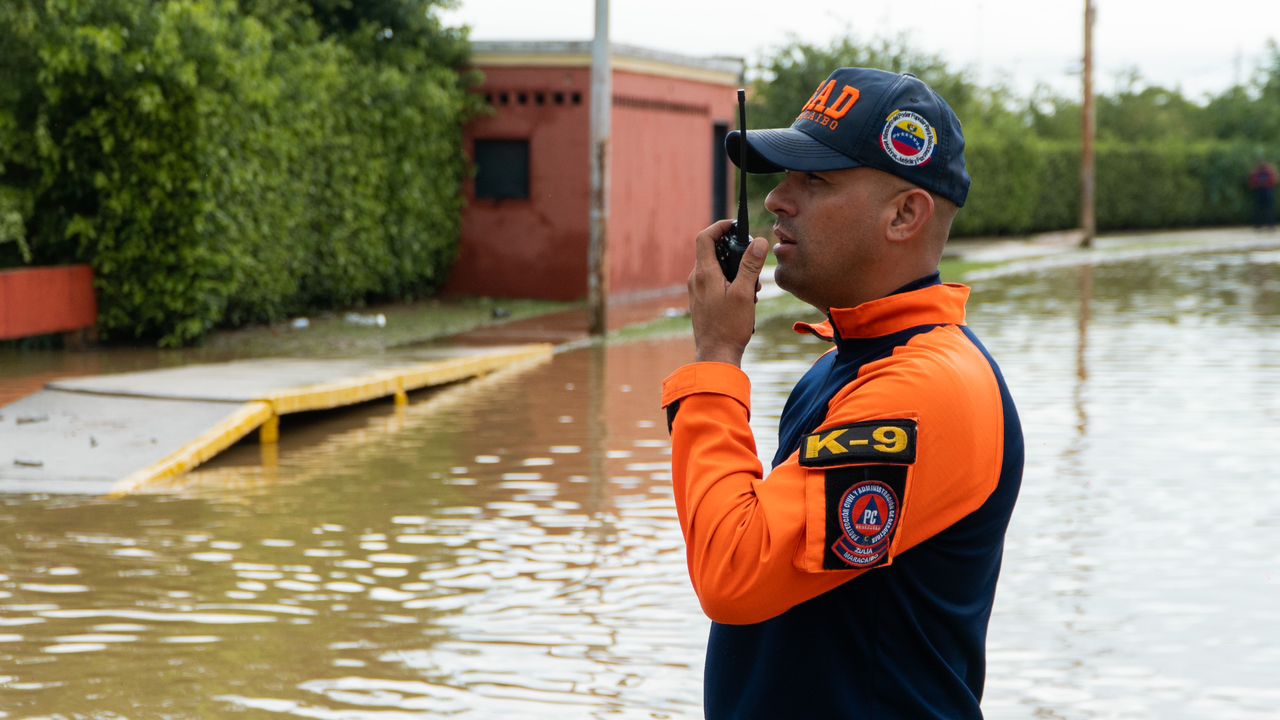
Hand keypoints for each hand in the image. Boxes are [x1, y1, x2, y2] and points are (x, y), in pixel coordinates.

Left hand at [688, 220, 769, 366]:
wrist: (716, 354)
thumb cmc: (730, 326)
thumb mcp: (745, 293)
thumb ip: (750, 266)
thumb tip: (758, 241)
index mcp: (704, 273)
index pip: (705, 237)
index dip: (719, 227)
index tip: (735, 226)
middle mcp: (696, 279)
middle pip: (713, 251)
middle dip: (734, 251)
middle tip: (753, 261)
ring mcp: (697, 290)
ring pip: (716, 268)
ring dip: (735, 269)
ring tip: (753, 286)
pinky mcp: (701, 301)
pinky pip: (715, 282)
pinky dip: (730, 282)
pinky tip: (745, 298)